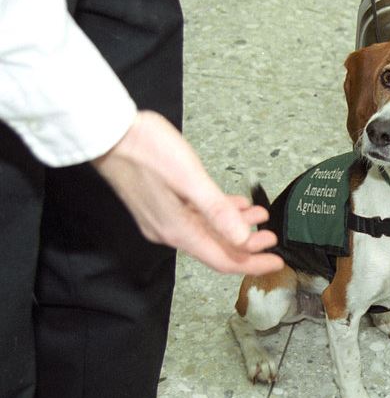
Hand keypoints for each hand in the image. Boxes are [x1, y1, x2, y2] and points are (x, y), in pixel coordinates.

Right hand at [92, 110, 283, 275]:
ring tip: (261, 217)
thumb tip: (243, 238)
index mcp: (178, 230)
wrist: (106, 133)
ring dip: (236, 227)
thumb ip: (218, 211)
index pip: (223, 259)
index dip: (252, 264)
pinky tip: (235, 205)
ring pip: (208, 232)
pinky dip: (219, 214)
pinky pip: (197, 217)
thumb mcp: (189, 179)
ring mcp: (164, 218)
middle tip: (272, 238)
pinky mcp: (162, 204)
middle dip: (248, 246)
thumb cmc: (144, 150)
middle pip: (217, 249)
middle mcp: (169, 230)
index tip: (276, 262)